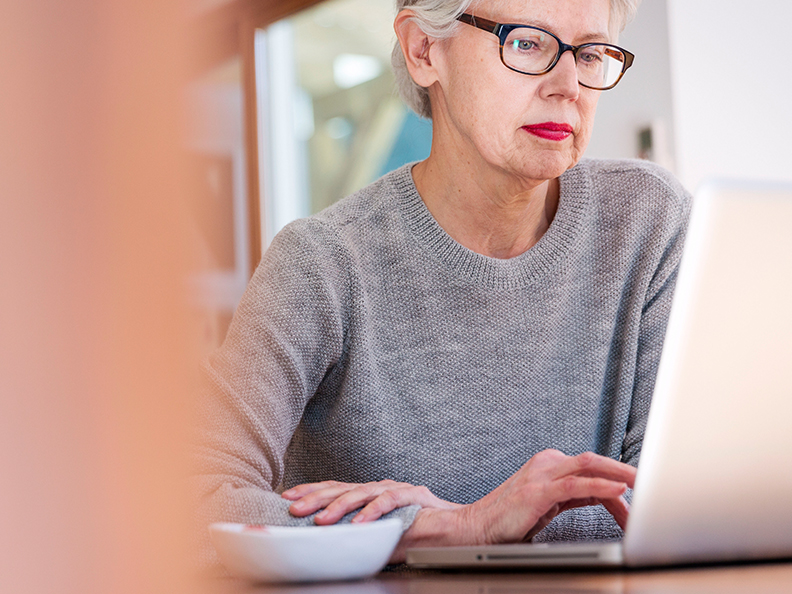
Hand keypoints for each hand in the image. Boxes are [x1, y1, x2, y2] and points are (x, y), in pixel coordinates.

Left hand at [281, 479, 460, 525]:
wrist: (459, 528)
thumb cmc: (422, 533)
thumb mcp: (382, 536)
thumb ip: (361, 536)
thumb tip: (331, 546)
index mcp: (371, 494)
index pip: (336, 488)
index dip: (312, 491)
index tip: (288, 497)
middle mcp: (380, 488)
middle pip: (342, 488)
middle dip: (315, 498)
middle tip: (294, 507)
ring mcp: (396, 490)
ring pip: (362, 493)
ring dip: (339, 506)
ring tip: (322, 519)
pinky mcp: (413, 496)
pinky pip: (389, 502)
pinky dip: (372, 512)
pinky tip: (359, 523)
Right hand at [468, 449, 634, 542]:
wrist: (475, 527)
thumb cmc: (510, 518)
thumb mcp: (549, 503)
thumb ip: (576, 494)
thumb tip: (608, 495)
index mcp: (550, 465)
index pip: (593, 469)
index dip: (618, 485)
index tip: (636, 505)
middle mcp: (547, 464)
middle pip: (595, 461)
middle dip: (626, 470)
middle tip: (652, 481)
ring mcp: (542, 474)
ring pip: (590, 466)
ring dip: (620, 474)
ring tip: (643, 482)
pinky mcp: (538, 491)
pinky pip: (576, 485)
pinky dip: (600, 486)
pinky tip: (618, 490)